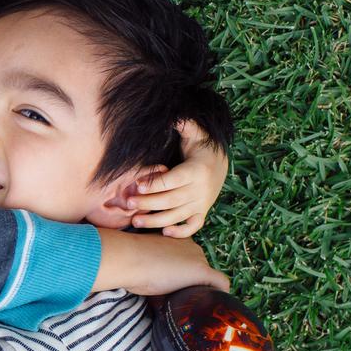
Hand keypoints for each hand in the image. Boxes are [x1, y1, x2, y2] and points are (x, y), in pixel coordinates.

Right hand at [95, 229, 229, 296]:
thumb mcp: (141, 260)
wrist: (126, 258)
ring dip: (200, 289)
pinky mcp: (201, 270)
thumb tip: (146, 284)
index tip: (171, 283)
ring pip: (207, 277)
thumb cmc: (126, 260)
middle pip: (199, 268)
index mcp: (176, 240)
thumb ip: (150, 267)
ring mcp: (197, 258)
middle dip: (191, 282)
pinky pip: (220, 282)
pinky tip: (217, 304)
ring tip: (190, 303)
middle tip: (178, 298)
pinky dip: (221, 293)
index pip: (187, 258)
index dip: (181, 273)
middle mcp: (190, 246)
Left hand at [131, 121, 228, 237]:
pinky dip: (180, 232)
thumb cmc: (200, 147)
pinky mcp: (202, 212)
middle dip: (148, 204)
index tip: (138, 185)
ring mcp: (201, 203)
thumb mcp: (196, 134)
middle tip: (129, 204)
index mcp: (195, 171)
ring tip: (135, 222)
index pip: (173, 180)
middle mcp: (199, 190)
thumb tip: (175, 117)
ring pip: (177, 216)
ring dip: (156, 221)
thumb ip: (186, 126)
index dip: (155, 183)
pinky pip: (192, 226)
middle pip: (171, 200)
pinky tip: (163, 233)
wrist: (221, 164)